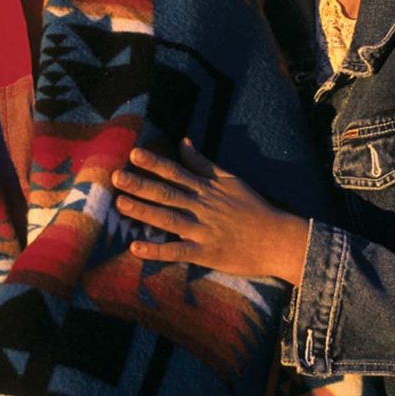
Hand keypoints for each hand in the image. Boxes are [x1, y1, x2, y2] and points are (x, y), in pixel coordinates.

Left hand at [111, 138, 309, 283]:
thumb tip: (183, 142)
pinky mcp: (205, 253)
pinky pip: (177, 251)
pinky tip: (136, 248)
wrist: (278, 239)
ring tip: (120, 204)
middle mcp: (201, 206)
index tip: (133, 153)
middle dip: (140, 184)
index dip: (154, 163)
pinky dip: (156, 251)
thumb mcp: (230, 179)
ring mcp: (202, 230)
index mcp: (206, 188)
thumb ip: (203, 163)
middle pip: (167, 193)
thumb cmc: (253, 207)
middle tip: (116, 176)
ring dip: (143, 211)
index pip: (176, 172)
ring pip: (168, 218)